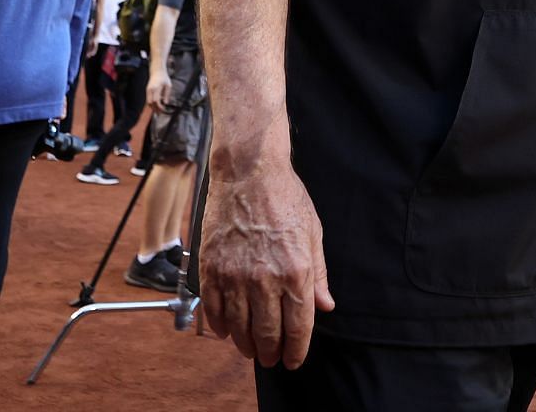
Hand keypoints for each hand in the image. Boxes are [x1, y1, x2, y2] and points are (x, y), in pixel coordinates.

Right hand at [146, 73, 172, 113]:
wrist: (157, 72)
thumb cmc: (164, 78)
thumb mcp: (168, 86)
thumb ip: (167, 94)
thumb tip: (165, 103)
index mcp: (156, 88)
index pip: (156, 100)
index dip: (159, 106)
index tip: (163, 109)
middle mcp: (150, 90)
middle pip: (150, 103)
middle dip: (155, 109)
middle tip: (160, 113)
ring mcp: (147, 91)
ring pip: (148, 102)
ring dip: (153, 107)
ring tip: (158, 112)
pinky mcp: (147, 91)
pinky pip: (148, 99)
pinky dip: (152, 104)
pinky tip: (156, 107)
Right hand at [198, 163, 334, 368]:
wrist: (249, 174)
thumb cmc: (287, 200)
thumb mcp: (314, 234)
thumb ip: (318, 275)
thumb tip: (325, 306)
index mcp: (296, 270)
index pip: (298, 325)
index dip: (297, 349)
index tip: (294, 360)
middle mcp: (264, 278)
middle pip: (267, 332)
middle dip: (271, 352)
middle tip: (272, 359)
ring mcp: (234, 275)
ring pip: (238, 326)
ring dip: (245, 344)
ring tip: (251, 349)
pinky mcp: (211, 268)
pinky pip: (213, 309)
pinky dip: (219, 325)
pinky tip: (226, 331)